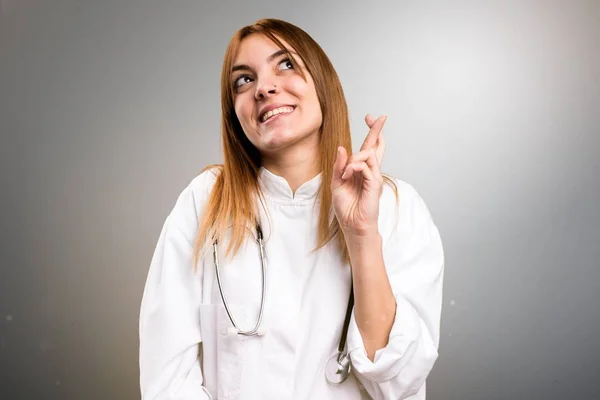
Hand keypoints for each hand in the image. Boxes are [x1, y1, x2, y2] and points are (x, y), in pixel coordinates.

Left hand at [331, 114, 386, 236]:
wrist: (352, 225)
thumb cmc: (346, 207)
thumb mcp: (336, 183)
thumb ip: (339, 166)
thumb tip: (343, 148)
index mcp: (360, 170)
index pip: (368, 147)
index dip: (371, 132)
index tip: (370, 118)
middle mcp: (370, 171)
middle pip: (376, 146)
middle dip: (377, 130)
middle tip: (380, 117)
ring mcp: (374, 177)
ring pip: (369, 154)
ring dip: (354, 159)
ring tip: (345, 173)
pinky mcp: (375, 184)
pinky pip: (366, 167)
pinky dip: (354, 168)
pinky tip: (347, 176)